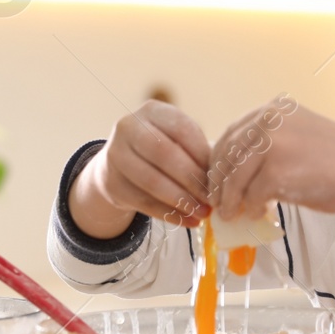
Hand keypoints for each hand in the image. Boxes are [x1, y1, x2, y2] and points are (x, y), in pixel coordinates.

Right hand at [68, 100, 212, 236]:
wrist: (118, 166)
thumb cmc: (160, 150)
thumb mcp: (176, 140)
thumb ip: (197, 152)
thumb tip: (222, 180)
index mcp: (152, 111)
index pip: (182, 129)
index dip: (203, 155)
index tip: (220, 175)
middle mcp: (128, 127)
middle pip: (165, 154)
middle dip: (193, 180)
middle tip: (212, 199)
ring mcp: (115, 154)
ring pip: (152, 181)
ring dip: (182, 201)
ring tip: (203, 214)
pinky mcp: (111, 183)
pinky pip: (143, 202)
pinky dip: (169, 215)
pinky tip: (189, 222)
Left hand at [208, 96, 334, 218]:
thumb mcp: (297, 136)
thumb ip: (268, 144)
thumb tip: (235, 173)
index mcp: (273, 109)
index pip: (232, 134)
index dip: (219, 160)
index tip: (216, 179)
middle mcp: (269, 120)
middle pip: (227, 154)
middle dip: (219, 181)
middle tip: (216, 201)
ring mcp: (271, 144)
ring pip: (235, 177)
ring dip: (229, 199)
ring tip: (230, 213)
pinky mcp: (276, 171)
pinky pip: (251, 195)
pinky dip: (250, 208)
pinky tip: (255, 214)